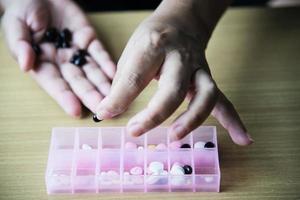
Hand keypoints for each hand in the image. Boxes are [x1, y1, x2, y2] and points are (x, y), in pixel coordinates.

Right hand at [1, 0, 115, 116]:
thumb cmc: (22, 10)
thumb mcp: (15, 26)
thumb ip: (20, 45)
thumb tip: (25, 65)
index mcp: (42, 63)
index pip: (55, 84)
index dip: (65, 97)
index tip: (75, 111)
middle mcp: (62, 62)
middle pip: (78, 82)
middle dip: (90, 96)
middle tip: (103, 110)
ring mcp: (77, 51)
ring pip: (92, 71)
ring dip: (103, 85)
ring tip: (115, 97)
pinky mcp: (88, 39)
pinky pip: (99, 53)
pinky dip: (108, 63)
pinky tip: (116, 75)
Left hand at [95, 0, 252, 144]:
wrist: (182, 23)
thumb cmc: (153, 39)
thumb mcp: (132, 52)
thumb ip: (122, 83)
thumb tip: (107, 113)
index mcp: (154, 46)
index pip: (136, 76)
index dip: (119, 99)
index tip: (105, 114)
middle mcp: (180, 57)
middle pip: (173, 88)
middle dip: (155, 114)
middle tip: (135, 131)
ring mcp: (199, 69)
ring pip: (204, 95)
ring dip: (192, 120)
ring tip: (176, 139)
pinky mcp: (208, 80)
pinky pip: (223, 101)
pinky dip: (233, 121)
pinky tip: (243, 140)